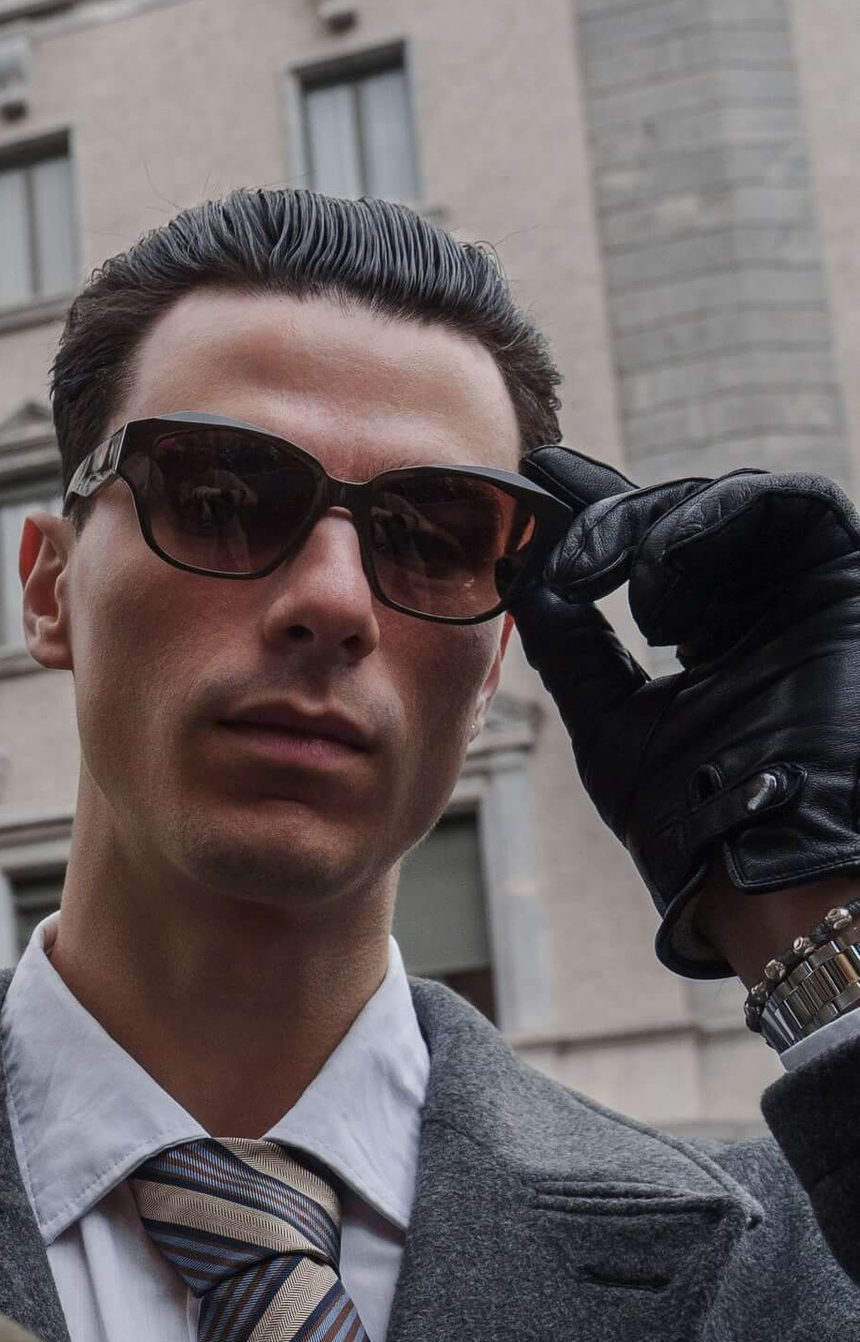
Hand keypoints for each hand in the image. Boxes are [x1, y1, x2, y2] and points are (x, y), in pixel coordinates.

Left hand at [507, 448, 859, 979]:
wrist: (760, 863)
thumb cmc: (688, 812)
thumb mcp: (605, 717)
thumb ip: (568, 644)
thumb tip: (514, 573)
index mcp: (711, 633)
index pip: (650, 548)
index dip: (594, 507)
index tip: (534, 478)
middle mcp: (761, 604)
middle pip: (684, 514)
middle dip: (611, 518)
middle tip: (558, 547)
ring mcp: (806, 590)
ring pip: (733, 499)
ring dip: (656, 522)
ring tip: (607, 573)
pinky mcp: (846, 579)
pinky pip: (795, 505)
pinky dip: (716, 516)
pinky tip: (660, 574)